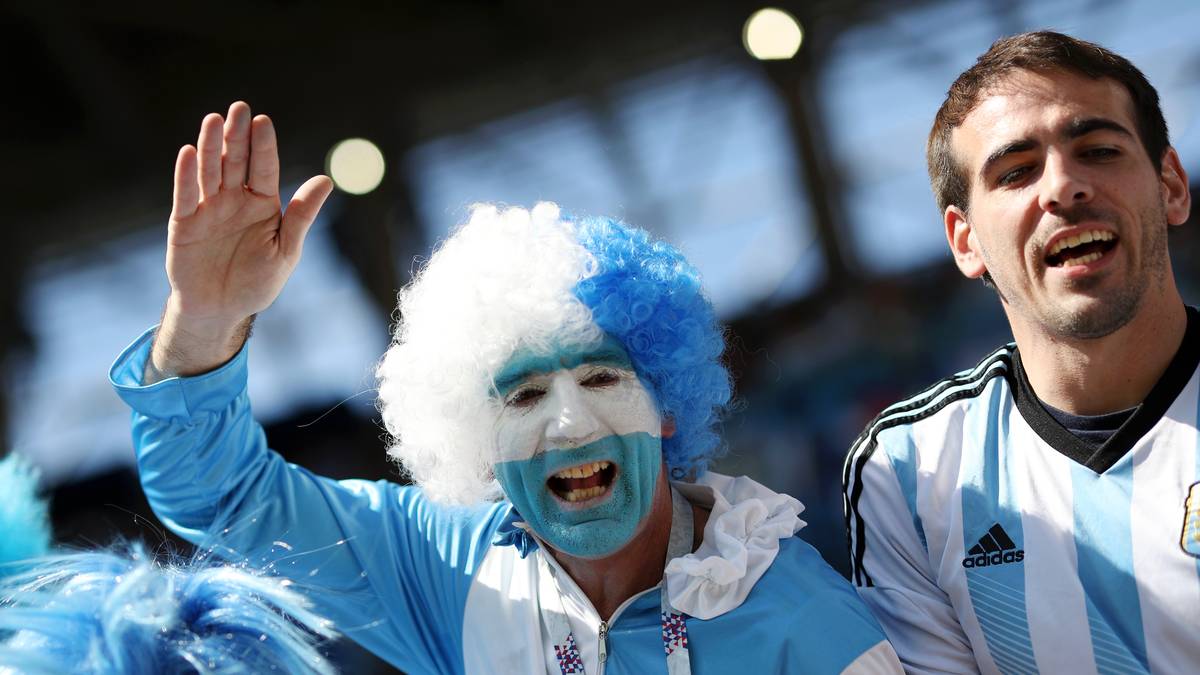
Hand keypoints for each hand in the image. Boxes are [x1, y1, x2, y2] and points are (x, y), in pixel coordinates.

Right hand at [148, 102, 332, 379]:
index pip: (264, 168)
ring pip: (209, 171)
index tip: (263, 121)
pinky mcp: (184, 221)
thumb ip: (301, 216)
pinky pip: (186, 195)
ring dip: (210, 147)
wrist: (220, 310)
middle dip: (236, 136)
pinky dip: (186, 175)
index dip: (263, 145)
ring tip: (213, 121)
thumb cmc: (257, 282)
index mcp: (263, 203)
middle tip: (238, 109)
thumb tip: (327, 180)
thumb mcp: (286, 250)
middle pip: (235, 161)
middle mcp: (234, 199)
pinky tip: (188, 152)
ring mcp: (208, 208)